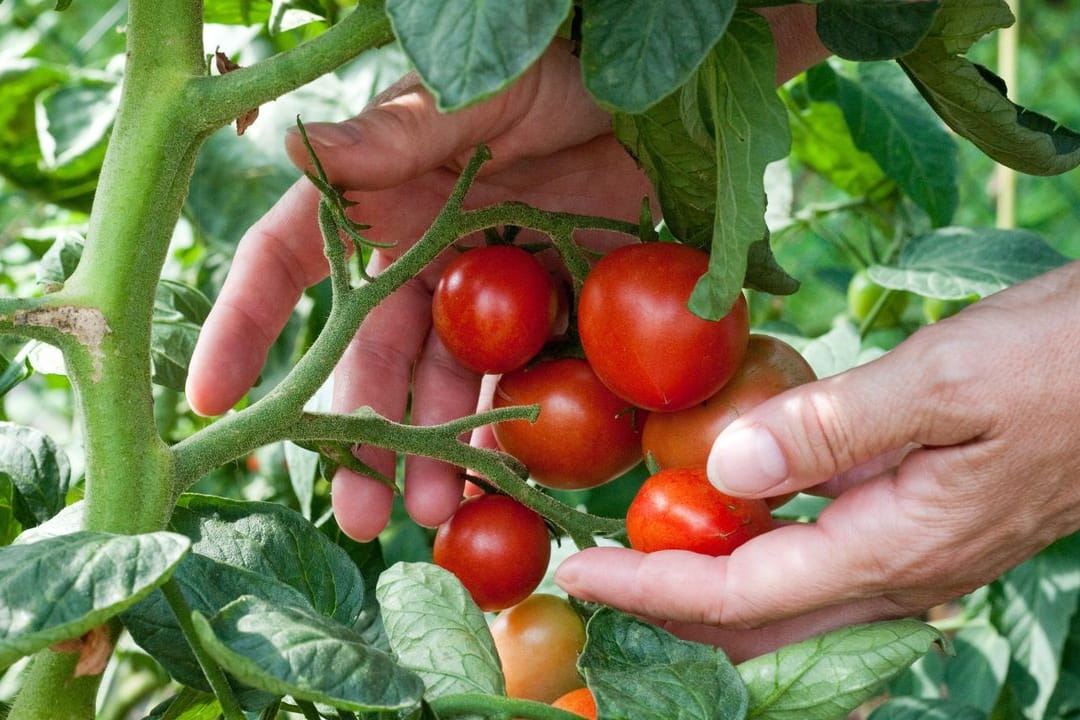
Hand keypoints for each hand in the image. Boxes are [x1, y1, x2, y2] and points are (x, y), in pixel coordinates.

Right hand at [186, 8, 826, 541]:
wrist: (645, 89)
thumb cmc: (544, 65)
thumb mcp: (464, 95)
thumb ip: (389, 135)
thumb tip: (290, 145)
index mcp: (375, 203)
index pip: (286, 267)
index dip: (244, 329)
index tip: (212, 400)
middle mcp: (417, 255)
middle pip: (370, 356)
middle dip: (359, 434)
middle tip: (361, 513)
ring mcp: (483, 291)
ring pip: (442, 383)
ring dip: (435, 450)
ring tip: (438, 515)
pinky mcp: (546, 310)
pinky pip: (521, 378)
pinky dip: (513, 429)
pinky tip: (508, 479)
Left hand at [556, 261, 1079, 660]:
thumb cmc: (1061, 361)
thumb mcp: (944, 378)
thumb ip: (831, 430)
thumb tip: (721, 471)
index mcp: (896, 546)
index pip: (741, 596)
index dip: (651, 587)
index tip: (579, 573)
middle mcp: (902, 574)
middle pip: (758, 626)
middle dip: (668, 610)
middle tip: (595, 575)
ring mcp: (916, 559)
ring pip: (789, 609)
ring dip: (710, 592)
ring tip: (642, 556)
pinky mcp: (923, 530)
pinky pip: (821, 572)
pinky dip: (760, 561)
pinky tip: (732, 525)